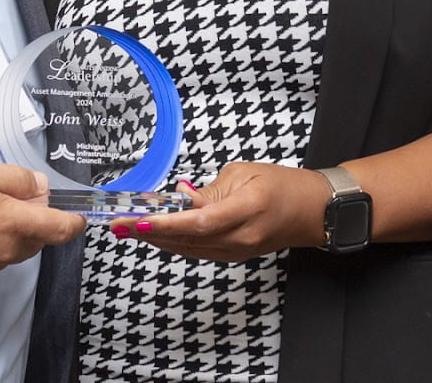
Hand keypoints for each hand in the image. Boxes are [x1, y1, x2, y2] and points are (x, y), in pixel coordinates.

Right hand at [0, 161, 85, 279]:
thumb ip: (18, 179)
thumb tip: (42, 188)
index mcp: (14, 224)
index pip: (60, 229)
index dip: (74, 220)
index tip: (78, 213)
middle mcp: (6, 251)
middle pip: (38, 238)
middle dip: (35, 218)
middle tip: (12, 192)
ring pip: (16, 248)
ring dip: (13, 230)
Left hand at [110, 163, 328, 262]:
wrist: (312, 212)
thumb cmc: (282, 186)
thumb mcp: (243, 174)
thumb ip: (209, 190)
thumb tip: (179, 198)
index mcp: (246, 210)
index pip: (199, 222)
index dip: (167, 223)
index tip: (140, 220)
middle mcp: (240, 237)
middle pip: (187, 239)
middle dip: (149, 232)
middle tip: (119, 224)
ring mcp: (238, 251)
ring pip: (189, 249)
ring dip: (157, 239)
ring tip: (128, 230)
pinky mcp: (234, 256)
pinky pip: (198, 251)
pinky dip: (174, 243)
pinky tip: (155, 234)